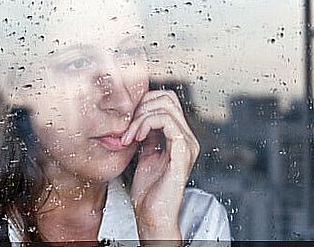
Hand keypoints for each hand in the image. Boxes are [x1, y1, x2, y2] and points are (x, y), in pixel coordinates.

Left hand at [121, 90, 199, 241]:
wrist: (151, 215)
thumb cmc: (147, 190)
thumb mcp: (144, 153)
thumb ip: (146, 133)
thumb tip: (138, 114)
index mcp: (180, 137)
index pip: (166, 100)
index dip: (143, 103)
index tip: (126, 121)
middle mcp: (187, 138)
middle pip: (167, 98)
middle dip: (141, 106)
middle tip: (126, 127)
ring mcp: (188, 144)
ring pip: (166, 107)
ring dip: (140, 117)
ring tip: (128, 135)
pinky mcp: (183, 152)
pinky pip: (167, 122)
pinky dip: (146, 124)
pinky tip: (135, 138)